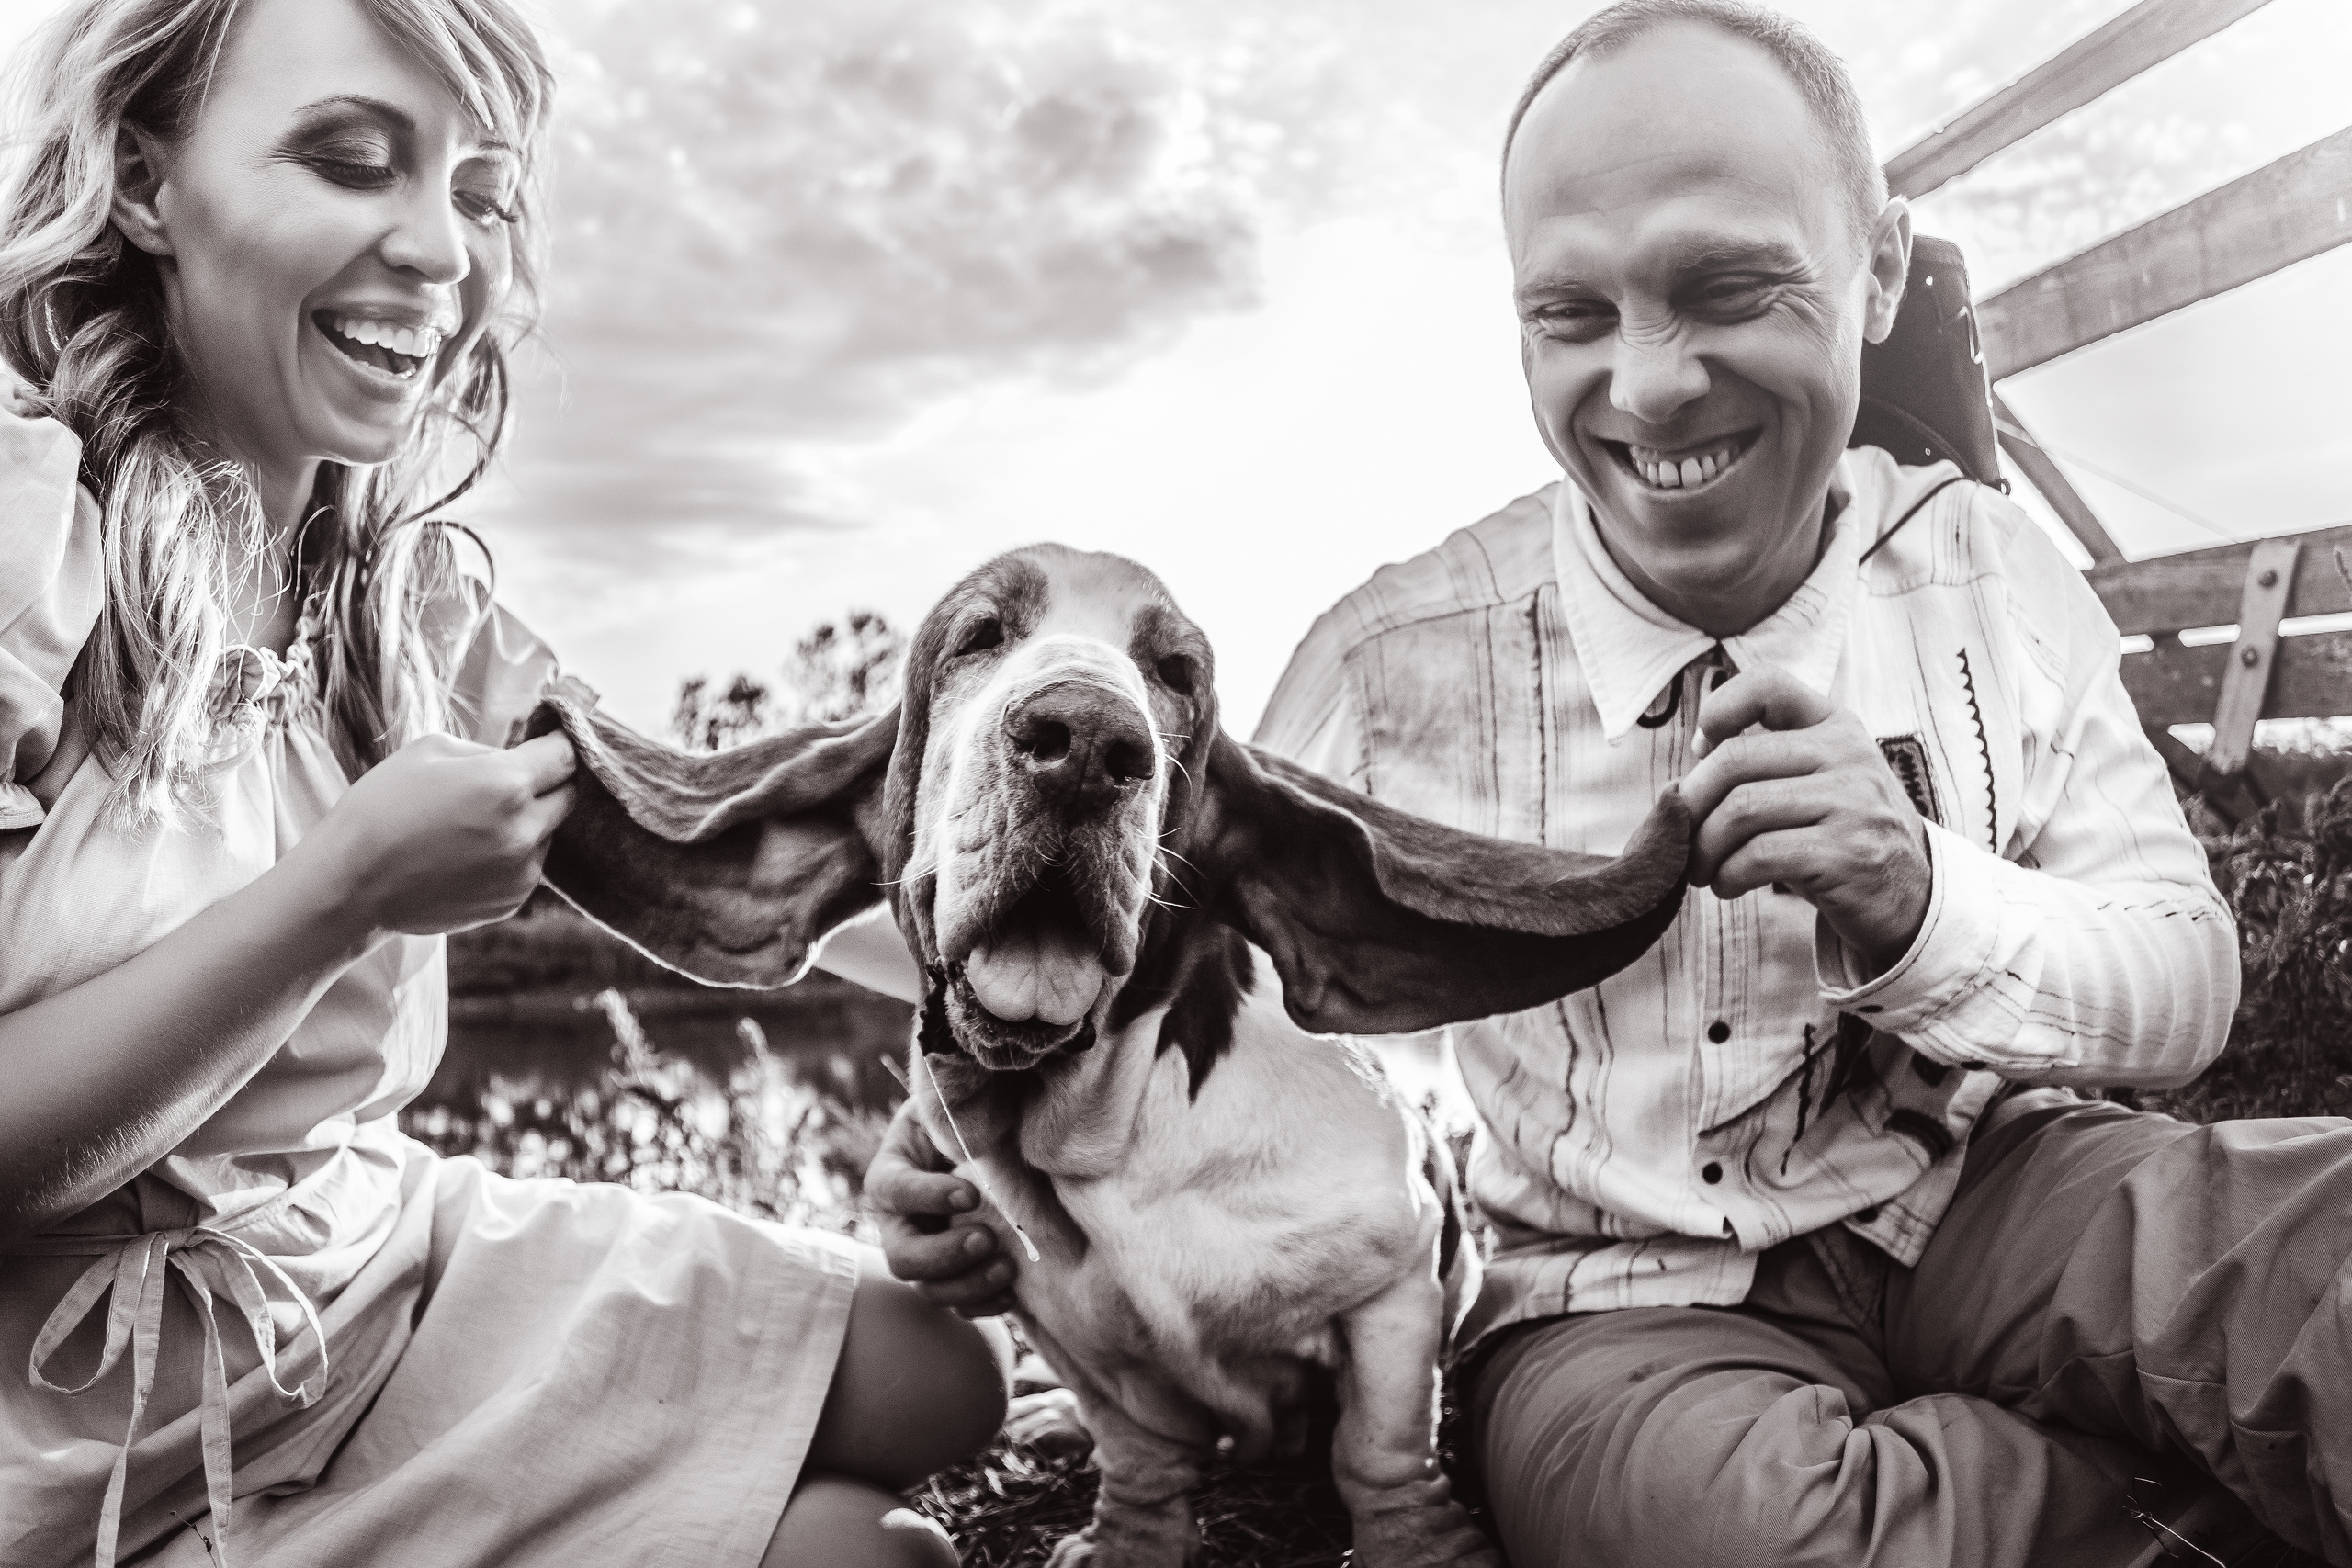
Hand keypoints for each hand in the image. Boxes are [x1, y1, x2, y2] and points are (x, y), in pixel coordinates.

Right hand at [296, 730, 576, 938]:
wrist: (350, 884)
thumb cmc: (381, 807)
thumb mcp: (430, 751)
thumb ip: (489, 750)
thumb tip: (523, 756)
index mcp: (506, 784)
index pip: (567, 756)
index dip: (561, 742)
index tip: (555, 738)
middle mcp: (524, 831)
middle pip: (568, 796)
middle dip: (549, 782)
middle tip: (515, 778)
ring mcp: (522, 872)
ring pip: (549, 834)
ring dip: (529, 822)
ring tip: (475, 823)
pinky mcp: (513, 901)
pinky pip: (529, 867)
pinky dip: (513, 855)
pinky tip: (468, 853)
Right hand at [867, 1101, 1017, 1316]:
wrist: (986, 1144)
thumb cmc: (967, 1119)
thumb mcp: (953, 1108)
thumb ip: (955, 1115)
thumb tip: (979, 1128)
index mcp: (892, 1174)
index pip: (896, 1190)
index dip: (928, 1196)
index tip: (971, 1195)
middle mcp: (899, 1222)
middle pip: (901, 1255)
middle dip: (942, 1255)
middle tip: (986, 1239)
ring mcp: (924, 1254)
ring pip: (928, 1288)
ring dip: (967, 1285)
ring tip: (1007, 1267)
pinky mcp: (952, 1276)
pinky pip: (958, 1305)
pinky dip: (983, 1305)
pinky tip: (1011, 1294)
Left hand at [1680, 666, 1929, 972]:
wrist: (1911, 895)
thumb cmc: (1841, 836)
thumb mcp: (1818, 782)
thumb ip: (1765, 764)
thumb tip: (1688, 771)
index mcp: (1836, 727)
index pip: (1768, 686)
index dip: (1719, 710)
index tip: (1700, 751)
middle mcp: (1849, 755)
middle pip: (1735, 761)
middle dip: (1691, 804)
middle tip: (1681, 836)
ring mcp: (1853, 803)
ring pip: (1741, 811)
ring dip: (1704, 848)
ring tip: (1701, 869)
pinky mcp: (1847, 854)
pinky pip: (1759, 856)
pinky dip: (1728, 875)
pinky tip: (1728, 885)